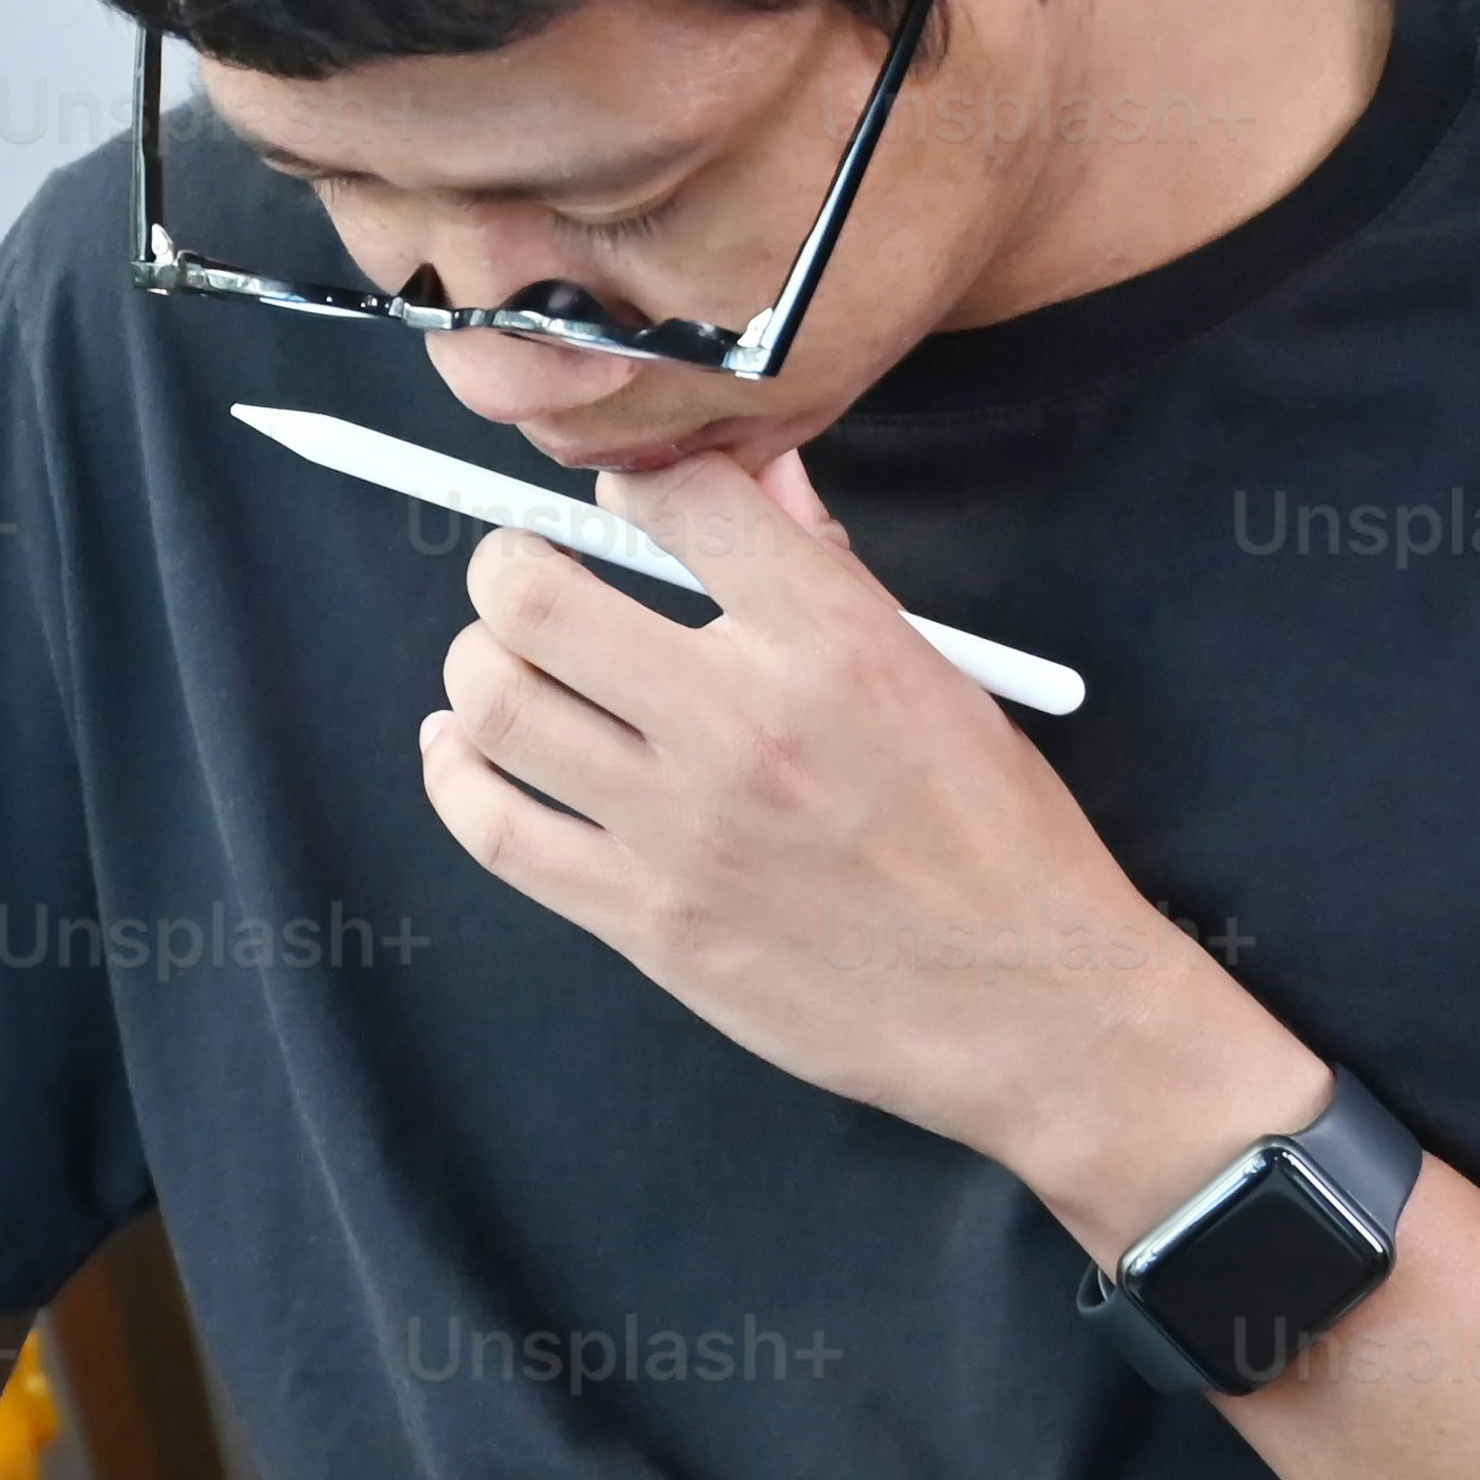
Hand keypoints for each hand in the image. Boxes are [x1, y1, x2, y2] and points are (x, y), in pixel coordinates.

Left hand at [416, 447, 1317, 1256]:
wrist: (1027, 1004)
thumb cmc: (995, 835)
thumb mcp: (937, 675)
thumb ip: (829, 572)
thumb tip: (758, 476)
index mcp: (831, 640)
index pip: (676, 496)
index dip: (627, 475)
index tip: (620, 498)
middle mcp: (742, 722)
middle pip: (535, 594)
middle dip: (505, 561)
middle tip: (520, 570)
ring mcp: (681, 827)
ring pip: (496, 702)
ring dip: (475, 662)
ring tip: (496, 657)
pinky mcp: (645, 920)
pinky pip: (496, 831)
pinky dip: (453, 772)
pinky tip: (459, 746)